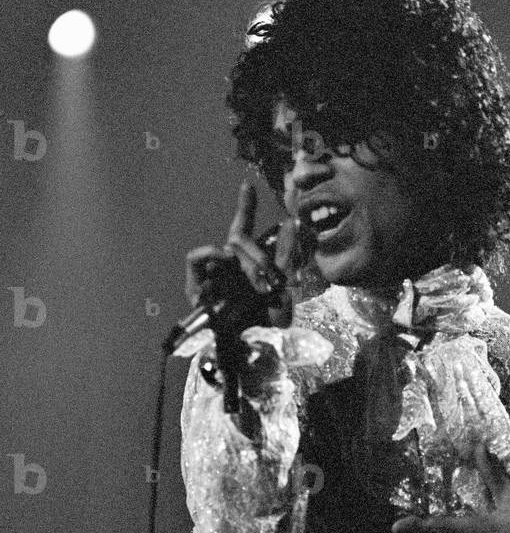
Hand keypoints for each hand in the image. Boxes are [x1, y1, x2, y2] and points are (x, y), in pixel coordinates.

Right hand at [185, 180, 292, 331]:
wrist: (251, 347)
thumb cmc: (267, 319)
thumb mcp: (285, 286)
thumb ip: (286, 255)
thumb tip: (290, 223)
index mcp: (246, 263)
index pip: (243, 229)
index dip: (244, 206)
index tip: (246, 185)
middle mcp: (228, 264)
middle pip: (241, 238)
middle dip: (261, 254)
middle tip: (273, 278)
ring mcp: (213, 273)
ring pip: (226, 247)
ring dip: (246, 261)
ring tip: (257, 281)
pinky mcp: (196, 285)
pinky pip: (197, 258)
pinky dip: (209, 256)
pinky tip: (225, 265)